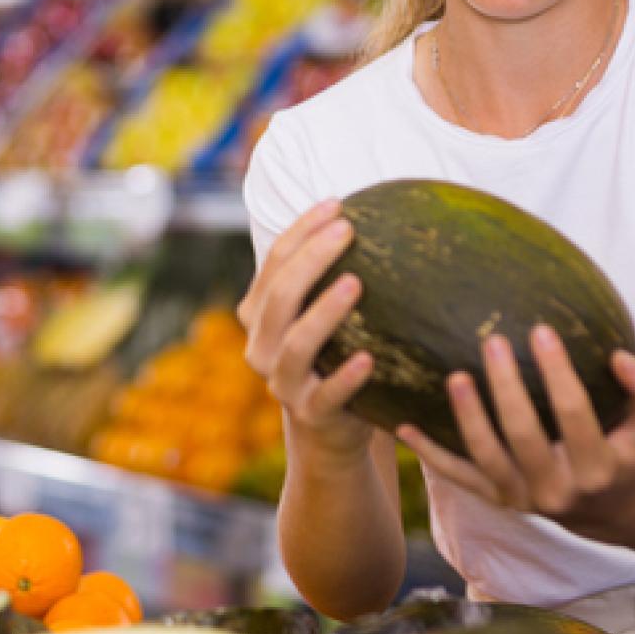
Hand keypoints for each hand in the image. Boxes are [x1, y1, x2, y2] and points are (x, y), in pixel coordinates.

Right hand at [237, 200, 374, 459]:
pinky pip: (327, 395)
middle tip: (347, 231)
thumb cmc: (331, 355)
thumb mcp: (321, 314)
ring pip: (296, 344)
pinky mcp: (311, 414)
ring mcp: (282, 382)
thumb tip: (375, 211)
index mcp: (259, 314)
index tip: (338, 204)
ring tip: (355, 283)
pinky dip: (345, 377)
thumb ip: (330, 274)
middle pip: (280, 296)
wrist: (329, 428)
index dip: (301, 231)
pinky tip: (368, 359)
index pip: (274, 262)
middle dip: (311, 259)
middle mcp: (261, 346)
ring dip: (324, 311)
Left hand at [395, 325, 634, 530]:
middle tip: (491, 341)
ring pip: (486, 459)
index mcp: (599, 471)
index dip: (559, 374)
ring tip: (454, 377)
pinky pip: (457, 477)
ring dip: (467, 418)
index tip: (540, 329)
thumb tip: (618, 359)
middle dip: (506, 389)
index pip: (576, 416)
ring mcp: (522, 499)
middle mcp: (557, 491)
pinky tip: (403, 427)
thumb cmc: (630, 450)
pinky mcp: (497, 499)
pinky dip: (429, 454)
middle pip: (524, 437)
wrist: (607, 508)